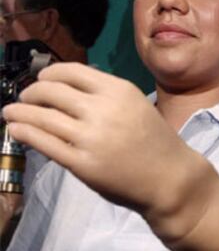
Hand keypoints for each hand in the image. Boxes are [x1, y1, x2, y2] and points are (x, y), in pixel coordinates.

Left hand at [2, 63, 192, 213]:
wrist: (169, 178)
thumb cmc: (154, 142)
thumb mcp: (135, 105)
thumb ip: (105, 95)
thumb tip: (64, 89)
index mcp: (117, 90)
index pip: (70, 71)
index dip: (47, 74)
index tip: (40, 80)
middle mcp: (102, 109)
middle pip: (51, 91)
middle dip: (31, 93)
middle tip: (24, 99)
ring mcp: (91, 138)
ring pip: (42, 116)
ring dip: (20, 112)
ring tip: (10, 113)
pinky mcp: (82, 164)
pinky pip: (44, 143)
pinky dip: (24, 132)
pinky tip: (16, 130)